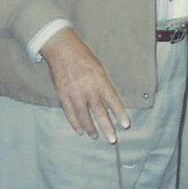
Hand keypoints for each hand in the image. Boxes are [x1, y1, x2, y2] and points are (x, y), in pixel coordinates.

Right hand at [40, 28, 130, 142]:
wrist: (62, 49)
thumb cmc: (83, 57)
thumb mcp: (99, 67)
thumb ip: (104, 84)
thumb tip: (110, 101)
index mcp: (100, 80)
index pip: (113, 100)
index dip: (120, 113)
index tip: (125, 125)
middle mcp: (88, 88)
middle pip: (99, 112)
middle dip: (107, 127)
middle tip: (112, 139)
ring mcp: (74, 93)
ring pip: (84, 115)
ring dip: (90, 128)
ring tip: (95, 136)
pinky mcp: (63, 94)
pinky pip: (70, 112)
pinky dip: (75, 123)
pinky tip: (79, 130)